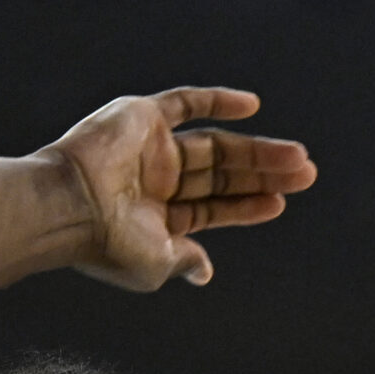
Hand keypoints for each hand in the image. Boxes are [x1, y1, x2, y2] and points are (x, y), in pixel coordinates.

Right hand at [45, 88, 316, 290]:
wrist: (68, 205)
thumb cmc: (108, 243)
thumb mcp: (156, 264)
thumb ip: (184, 260)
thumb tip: (205, 271)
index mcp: (158, 217)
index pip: (214, 208)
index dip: (248, 205)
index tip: (281, 203)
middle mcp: (156, 181)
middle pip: (222, 174)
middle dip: (264, 173)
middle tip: (307, 172)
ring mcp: (150, 148)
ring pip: (214, 144)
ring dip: (257, 149)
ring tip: (297, 157)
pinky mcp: (141, 117)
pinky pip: (185, 102)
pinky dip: (218, 101)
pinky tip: (253, 107)